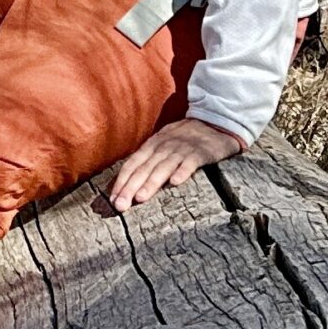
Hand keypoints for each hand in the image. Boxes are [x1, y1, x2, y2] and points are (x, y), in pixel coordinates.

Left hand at [105, 117, 246, 212]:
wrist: (215, 122)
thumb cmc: (184, 138)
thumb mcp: (162, 144)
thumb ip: (148, 161)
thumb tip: (127, 183)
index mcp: (152, 145)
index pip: (132, 164)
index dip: (121, 182)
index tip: (112, 200)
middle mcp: (164, 146)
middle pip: (144, 168)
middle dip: (130, 187)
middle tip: (120, 206)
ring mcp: (182, 148)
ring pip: (163, 167)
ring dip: (151, 183)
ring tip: (140, 198)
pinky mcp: (201, 152)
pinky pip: (190, 162)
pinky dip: (182, 171)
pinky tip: (175, 183)